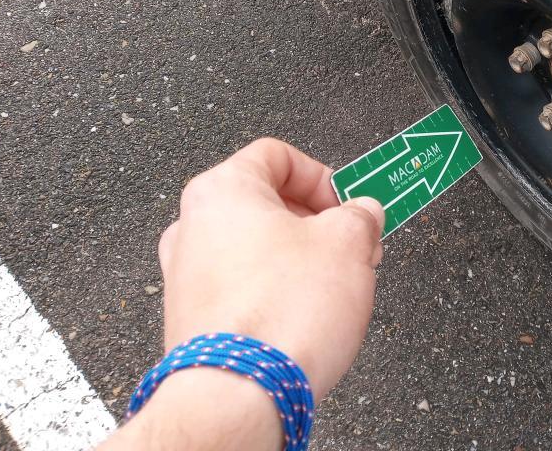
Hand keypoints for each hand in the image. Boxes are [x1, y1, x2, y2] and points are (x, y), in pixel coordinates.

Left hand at [158, 137, 383, 398]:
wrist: (240, 395)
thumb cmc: (280, 314)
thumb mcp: (349, 243)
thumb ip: (361, 215)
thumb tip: (364, 213)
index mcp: (222, 190)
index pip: (277, 155)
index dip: (324, 175)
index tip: (350, 202)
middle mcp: (193, 227)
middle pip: (268, 204)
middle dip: (318, 222)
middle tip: (353, 244)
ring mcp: (187, 276)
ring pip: (256, 249)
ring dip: (300, 259)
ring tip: (336, 285)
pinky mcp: (193, 320)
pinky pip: (243, 289)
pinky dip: (276, 293)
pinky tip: (307, 317)